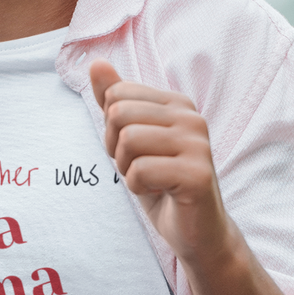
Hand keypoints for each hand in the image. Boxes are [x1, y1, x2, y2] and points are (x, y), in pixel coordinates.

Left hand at [89, 60, 231, 267]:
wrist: (196, 231)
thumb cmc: (162, 183)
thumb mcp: (131, 139)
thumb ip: (114, 101)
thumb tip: (96, 63)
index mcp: (177, 102)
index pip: (117, 94)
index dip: (112, 128)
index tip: (134, 150)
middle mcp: (191, 117)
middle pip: (119, 114)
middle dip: (116, 148)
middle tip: (139, 167)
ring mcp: (198, 144)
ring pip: (128, 140)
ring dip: (127, 169)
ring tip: (150, 179)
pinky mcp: (197, 174)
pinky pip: (140, 170)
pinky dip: (138, 186)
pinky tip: (160, 192)